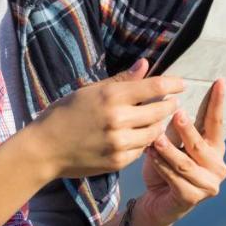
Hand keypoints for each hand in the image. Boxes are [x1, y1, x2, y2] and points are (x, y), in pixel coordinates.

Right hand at [28, 59, 183, 179]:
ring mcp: (120, 143)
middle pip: (160, 110)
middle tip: (171, 101)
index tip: (181, 83)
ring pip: (155, 132)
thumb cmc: (64, 114)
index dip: (172, 83)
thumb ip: (121, 80)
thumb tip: (145, 64)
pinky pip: (142, 149)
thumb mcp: (90, 91)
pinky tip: (141, 134)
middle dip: (169, 104)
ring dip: (160, 124)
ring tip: (158, 117)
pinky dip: (145, 140)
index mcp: (111, 97)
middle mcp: (118, 119)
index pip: (154, 87)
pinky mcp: (119, 162)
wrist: (45, 149)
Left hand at [133, 79, 225, 225]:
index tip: (219, 81)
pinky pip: (175, 178)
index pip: (217, 122)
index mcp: (215, 148)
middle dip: (187, 128)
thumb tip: (172, 98)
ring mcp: (208, 185)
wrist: (156, 202)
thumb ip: (175, 125)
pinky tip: (150, 155)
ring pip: (186, 162)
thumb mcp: (170, 141)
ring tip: (155, 138)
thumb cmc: (164, 166)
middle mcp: (218, 166)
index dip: (218, 103)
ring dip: (169, 149)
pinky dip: (161, 166)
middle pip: (201, 143)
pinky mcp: (192, 198)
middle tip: (176, 112)